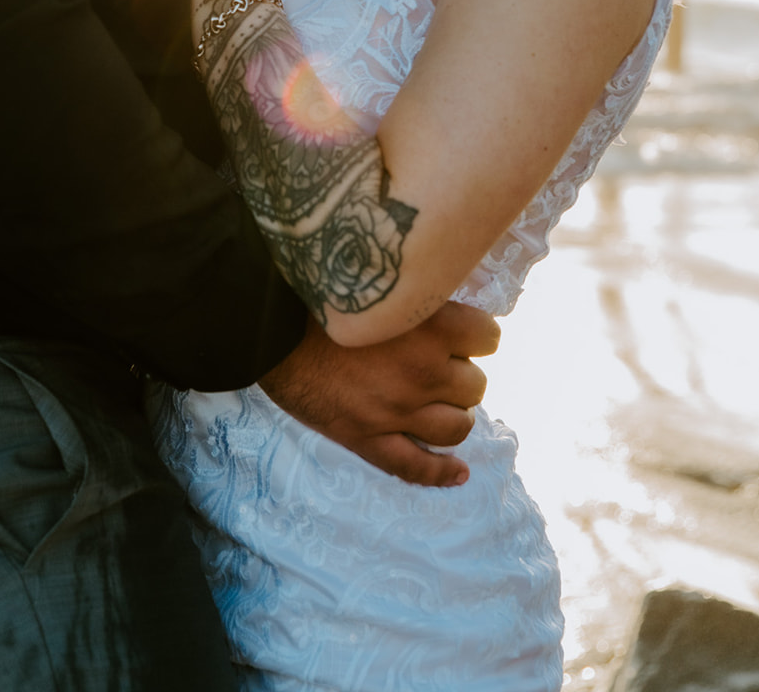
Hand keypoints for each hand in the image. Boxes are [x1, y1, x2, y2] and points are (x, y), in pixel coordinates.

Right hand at [260, 302, 499, 487]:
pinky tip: (459, 472)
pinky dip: (442, 472)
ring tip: (441, 402)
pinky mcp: (369, 439)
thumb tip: (446, 301)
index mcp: (430, 327)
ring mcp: (397, 412)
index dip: (477, 334)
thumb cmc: (322, 297)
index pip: (488, 337)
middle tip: (440, 363)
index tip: (464, 332)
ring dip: (454, 414)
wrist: (271, 330)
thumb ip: (418, 296)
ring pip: (457, 426)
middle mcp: (423, 373)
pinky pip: (416, 467)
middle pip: (474, 384)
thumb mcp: (382, 285)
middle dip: (460, 373)